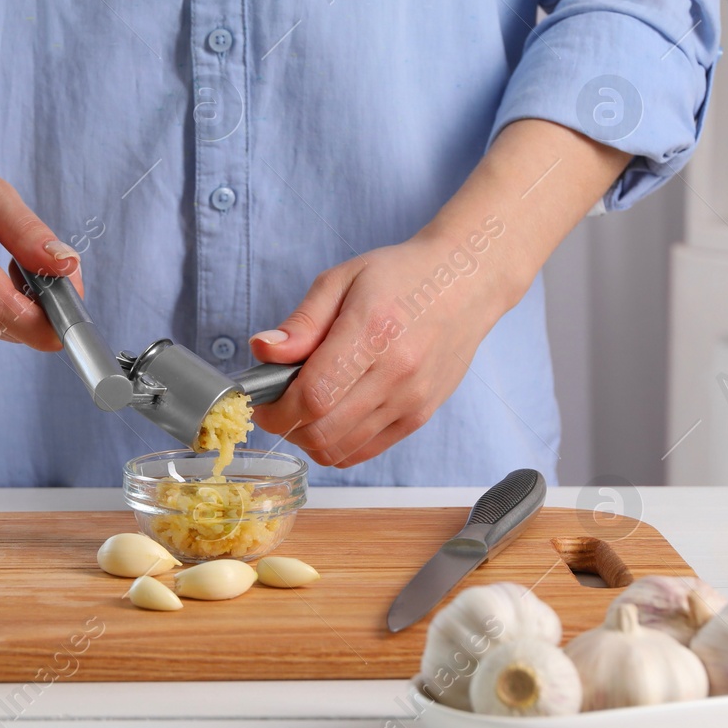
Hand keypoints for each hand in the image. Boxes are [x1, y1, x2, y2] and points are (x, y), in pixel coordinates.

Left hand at [249, 118, 631, 467]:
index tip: (261, 399)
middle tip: (277, 403)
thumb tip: (263, 351)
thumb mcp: (342, 280)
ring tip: (305, 408)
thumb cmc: (401, 276)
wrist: (466, 283)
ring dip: (309, 438)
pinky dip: (337, 444)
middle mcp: (398, 373)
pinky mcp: (420, 416)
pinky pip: (365, 451)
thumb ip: (302, 322)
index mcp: (373, 331)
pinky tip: (332, 416)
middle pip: (323, 432)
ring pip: (341, 450)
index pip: (314, 395)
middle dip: (286, 426)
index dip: (276, 408)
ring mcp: (412, 400)